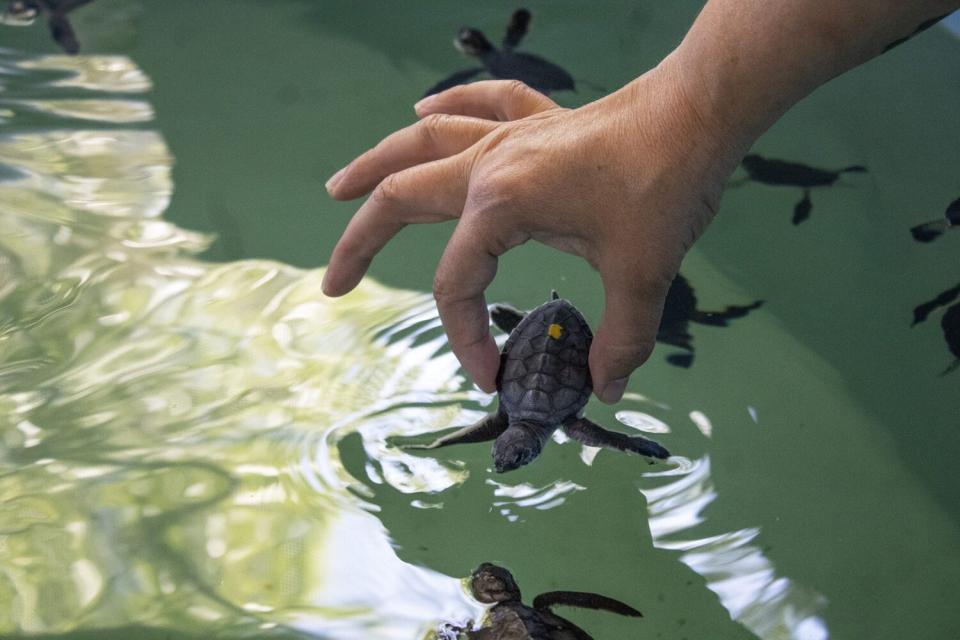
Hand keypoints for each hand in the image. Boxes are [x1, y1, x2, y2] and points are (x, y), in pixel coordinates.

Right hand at [323, 62, 739, 402]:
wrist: (700, 113)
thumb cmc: (666, 186)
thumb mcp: (641, 275)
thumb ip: (621, 339)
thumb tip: (606, 388)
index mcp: (500, 204)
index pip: (456, 284)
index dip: (464, 339)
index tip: (490, 376)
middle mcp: (489, 165)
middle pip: (401, 201)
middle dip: (359, 245)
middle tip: (332, 284)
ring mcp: (510, 136)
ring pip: (422, 144)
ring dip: (375, 166)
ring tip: (337, 188)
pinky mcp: (538, 121)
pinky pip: (479, 104)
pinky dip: (448, 107)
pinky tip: (422, 109)